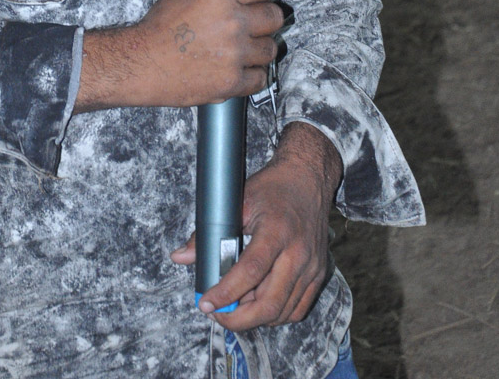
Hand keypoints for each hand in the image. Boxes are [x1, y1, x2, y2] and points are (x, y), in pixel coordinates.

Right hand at [75, 0, 282, 111]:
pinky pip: (261, 78)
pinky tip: (239, 69)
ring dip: (260, 47)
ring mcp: (236, 54)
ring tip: (244, 48)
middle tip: (256, 23)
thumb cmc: (158, 26)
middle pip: (275, 16)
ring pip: (271, 48)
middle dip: (267, 17)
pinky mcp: (233, 81)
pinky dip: (253, 74)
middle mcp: (233, 22)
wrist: (142, 63)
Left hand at [171, 123, 340, 329]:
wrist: (308, 179)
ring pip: (283, 312)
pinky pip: (297, 309)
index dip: (226, 292)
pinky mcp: (318, 274)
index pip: (251, 271)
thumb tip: (180, 256)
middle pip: (269, 303)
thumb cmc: (273, 187)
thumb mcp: (238, 201)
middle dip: (238, 318)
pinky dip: (275, 314)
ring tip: (234, 306)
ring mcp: (312, 267)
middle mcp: (298, 253)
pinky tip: (257, 304)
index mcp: (277, 231)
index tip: (205, 303)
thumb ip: (209, 231)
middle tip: (216, 313)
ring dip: (255, 318)